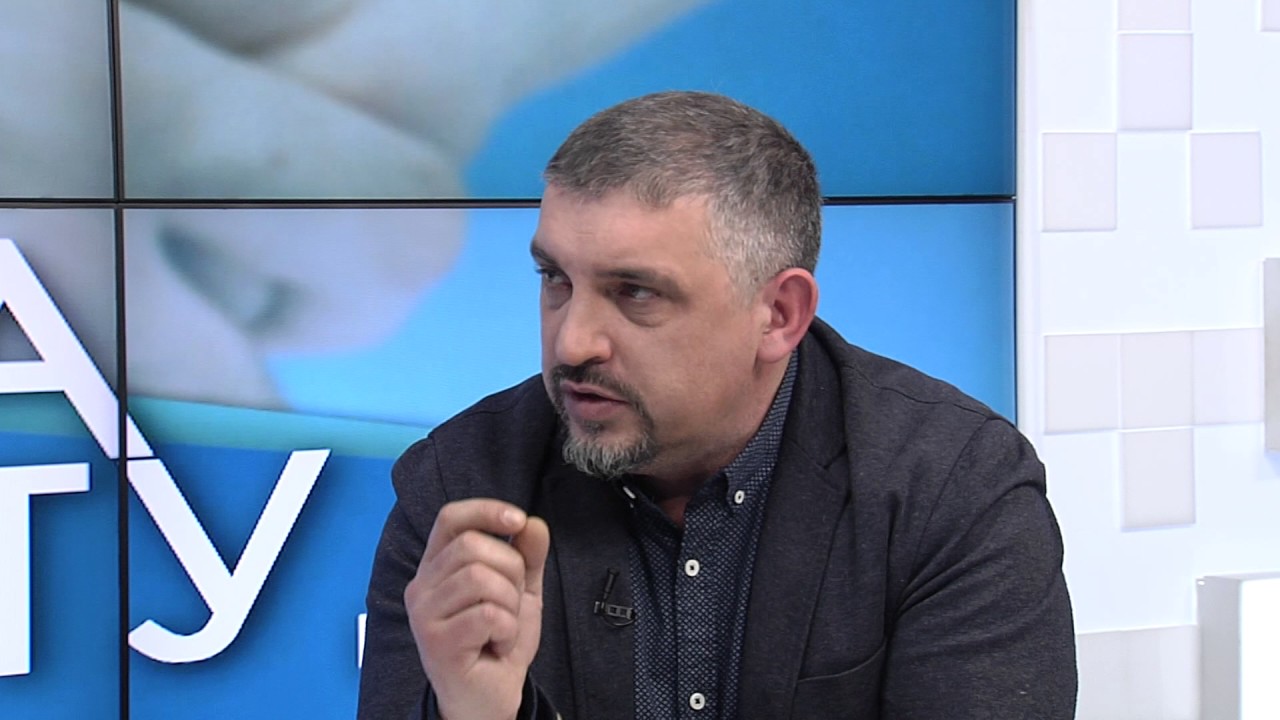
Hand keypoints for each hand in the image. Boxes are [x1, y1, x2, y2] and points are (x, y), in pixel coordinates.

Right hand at [406, 499, 550, 719]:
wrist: (490, 695)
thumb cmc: (498, 640)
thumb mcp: (521, 590)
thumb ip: (527, 557)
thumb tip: (535, 523)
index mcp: (437, 566)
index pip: (451, 518)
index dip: (485, 510)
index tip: (518, 520)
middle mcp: (421, 585)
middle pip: (472, 545)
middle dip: (511, 570)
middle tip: (511, 603)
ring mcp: (424, 614)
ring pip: (479, 578)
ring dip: (509, 603)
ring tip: (504, 626)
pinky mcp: (436, 642)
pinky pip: (487, 615)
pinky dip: (507, 629)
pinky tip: (498, 644)